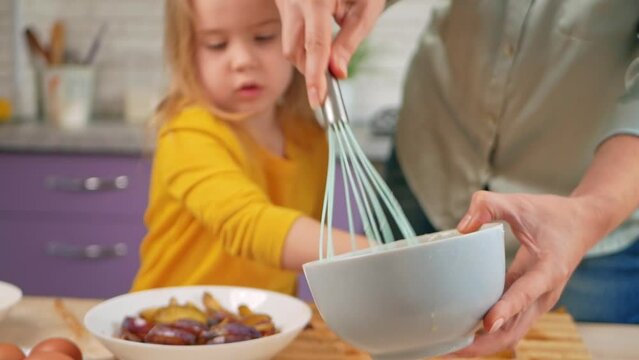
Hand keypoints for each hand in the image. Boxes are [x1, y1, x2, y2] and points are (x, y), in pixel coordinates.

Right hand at [275, 0, 384, 107]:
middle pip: (295, 50)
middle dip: (311, 69)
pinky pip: (290, 31)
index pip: (315, 47)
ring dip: (308, 56)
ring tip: (331, 42)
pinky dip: (305, 40)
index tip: (318, 100)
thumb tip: (338, 73)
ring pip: (289, 44)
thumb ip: (350, 40)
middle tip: (331, 78)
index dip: (316, 77)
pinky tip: (321, 29)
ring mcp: (284, 1)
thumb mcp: (366, 5)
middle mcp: (294, 0)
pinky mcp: (282, 2)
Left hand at [450, 190, 605, 355]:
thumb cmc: (552, 214)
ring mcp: (537, 303)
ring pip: (510, 335)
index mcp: (548, 270)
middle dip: (483, 344)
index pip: (525, 293)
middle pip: (515, 330)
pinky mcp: (529, 305)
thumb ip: (490, 206)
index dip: (506, 309)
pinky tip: (461, 339)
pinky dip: (487, 338)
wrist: (583, 224)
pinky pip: (508, 327)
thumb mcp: (521, 203)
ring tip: (447, 349)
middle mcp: (545, 294)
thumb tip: (461, 228)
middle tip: (448, 348)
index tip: (487, 322)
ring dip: (482, 346)